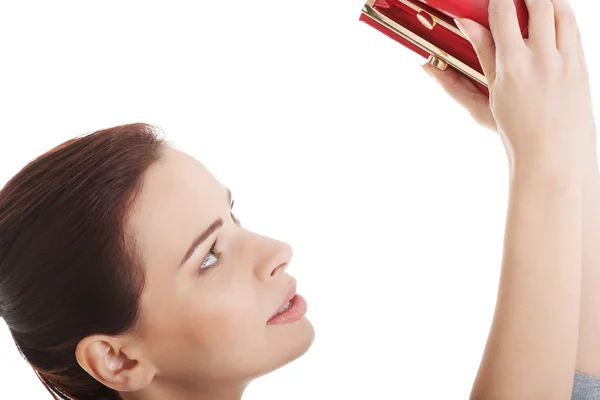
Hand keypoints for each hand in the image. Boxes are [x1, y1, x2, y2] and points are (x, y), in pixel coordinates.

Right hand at [424, 0, 595, 174]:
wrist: (553, 155)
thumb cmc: (515, 133)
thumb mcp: (484, 101)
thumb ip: (465, 70)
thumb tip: (441, 49)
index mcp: (511, 66)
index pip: (504, 13)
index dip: (497, 0)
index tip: (492, 1)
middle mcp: (541, 59)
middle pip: (537, 3)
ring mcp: (565, 60)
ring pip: (560, 9)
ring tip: (532, 2)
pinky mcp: (580, 65)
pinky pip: (573, 28)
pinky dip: (562, 15)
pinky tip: (552, 19)